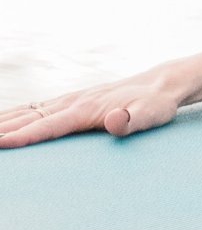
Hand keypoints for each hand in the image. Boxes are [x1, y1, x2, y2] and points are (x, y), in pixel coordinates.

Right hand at [0, 68, 190, 148]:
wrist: (159, 85)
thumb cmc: (155, 104)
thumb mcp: (151, 114)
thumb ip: (133, 121)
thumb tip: (116, 121)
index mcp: (85, 110)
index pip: (48, 126)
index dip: (24, 136)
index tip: (1, 144)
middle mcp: (71, 103)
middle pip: (28, 118)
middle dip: (2, 129)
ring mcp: (68, 101)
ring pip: (26, 111)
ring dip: (2, 121)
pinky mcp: (69, 102)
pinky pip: (33, 108)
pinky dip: (13, 114)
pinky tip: (2, 121)